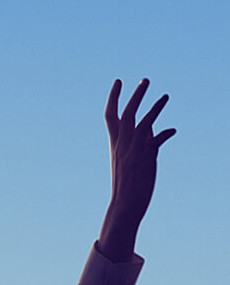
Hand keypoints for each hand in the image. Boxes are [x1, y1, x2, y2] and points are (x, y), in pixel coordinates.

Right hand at [100, 79, 172, 262]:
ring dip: (155, 108)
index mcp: (115, 143)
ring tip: (166, 95)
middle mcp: (122, 144)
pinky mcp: (145, 159)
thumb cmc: (128, 184)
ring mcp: (133, 151)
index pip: (111, 115)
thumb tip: (154, 127)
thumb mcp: (130, 159)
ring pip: (143, 123)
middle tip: (146, 79)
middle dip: (136, 95)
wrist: (124, 205)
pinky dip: (164, 134)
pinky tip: (173, 130)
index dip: (114, 97)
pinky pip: (155, 140)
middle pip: (127, 113)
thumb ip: (141, 141)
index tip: (118, 81)